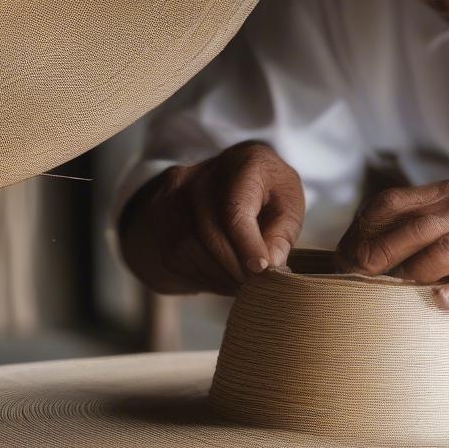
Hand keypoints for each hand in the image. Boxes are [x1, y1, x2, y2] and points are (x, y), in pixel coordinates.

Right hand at [119, 141, 303, 294]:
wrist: (230, 177)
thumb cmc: (267, 191)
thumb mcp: (289, 203)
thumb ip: (283, 232)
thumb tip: (270, 263)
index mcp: (242, 163)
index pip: (235, 209)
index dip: (248, 245)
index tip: (263, 269)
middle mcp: (200, 175)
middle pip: (210, 233)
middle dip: (236, 267)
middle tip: (257, 285)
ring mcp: (173, 196)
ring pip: (189, 249)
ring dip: (219, 276)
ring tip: (242, 283)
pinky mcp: (160, 217)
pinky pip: (177, 258)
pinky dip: (203, 276)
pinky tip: (223, 277)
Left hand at [333, 179, 448, 311]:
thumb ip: (425, 230)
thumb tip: (365, 252)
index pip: (394, 201)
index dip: (363, 227)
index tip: (343, 254)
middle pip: (415, 225)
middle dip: (378, 251)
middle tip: (354, 276)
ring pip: (446, 248)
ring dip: (413, 271)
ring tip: (389, 292)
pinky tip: (440, 305)